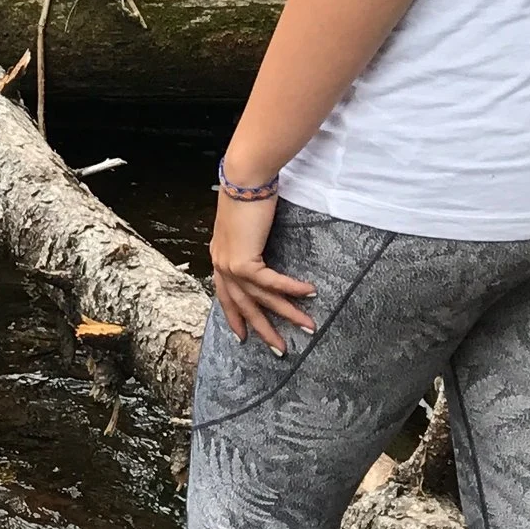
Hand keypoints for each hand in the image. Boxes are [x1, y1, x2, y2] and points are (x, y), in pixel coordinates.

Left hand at [208, 191, 313, 352]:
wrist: (243, 179)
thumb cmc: (246, 193)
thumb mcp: (243, 223)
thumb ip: (246, 240)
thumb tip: (257, 246)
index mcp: (219, 257)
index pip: (226, 294)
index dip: (235, 316)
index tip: (242, 336)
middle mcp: (221, 265)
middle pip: (244, 306)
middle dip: (263, 329)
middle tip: (280, 349)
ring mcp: (230, 265)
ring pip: (261, 300)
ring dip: (286, 314)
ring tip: (307, 326)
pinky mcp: (244, 261)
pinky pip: (272, 283)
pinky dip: (291, 289)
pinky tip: (310, 293)